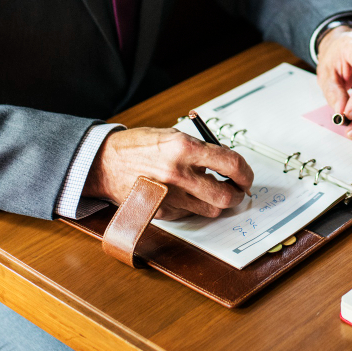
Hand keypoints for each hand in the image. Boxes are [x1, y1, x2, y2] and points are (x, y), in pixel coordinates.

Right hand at [82, 127, 253, 219]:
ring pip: (210, 210)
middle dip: (237, 195)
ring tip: (211, 191)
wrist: (104, 162)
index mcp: (184, 148)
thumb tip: (227, 164)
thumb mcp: (173, 136)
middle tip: (237, 190)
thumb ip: (201, 150)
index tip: (246, 176)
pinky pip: (189, 214)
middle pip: (224, 196)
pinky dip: (194, 207)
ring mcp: (169, 196)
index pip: (230, 163)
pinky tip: (186, 195)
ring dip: (217, 202)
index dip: (245, 172)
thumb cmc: (140, 146)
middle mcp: (178, 174)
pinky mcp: (160, 211)